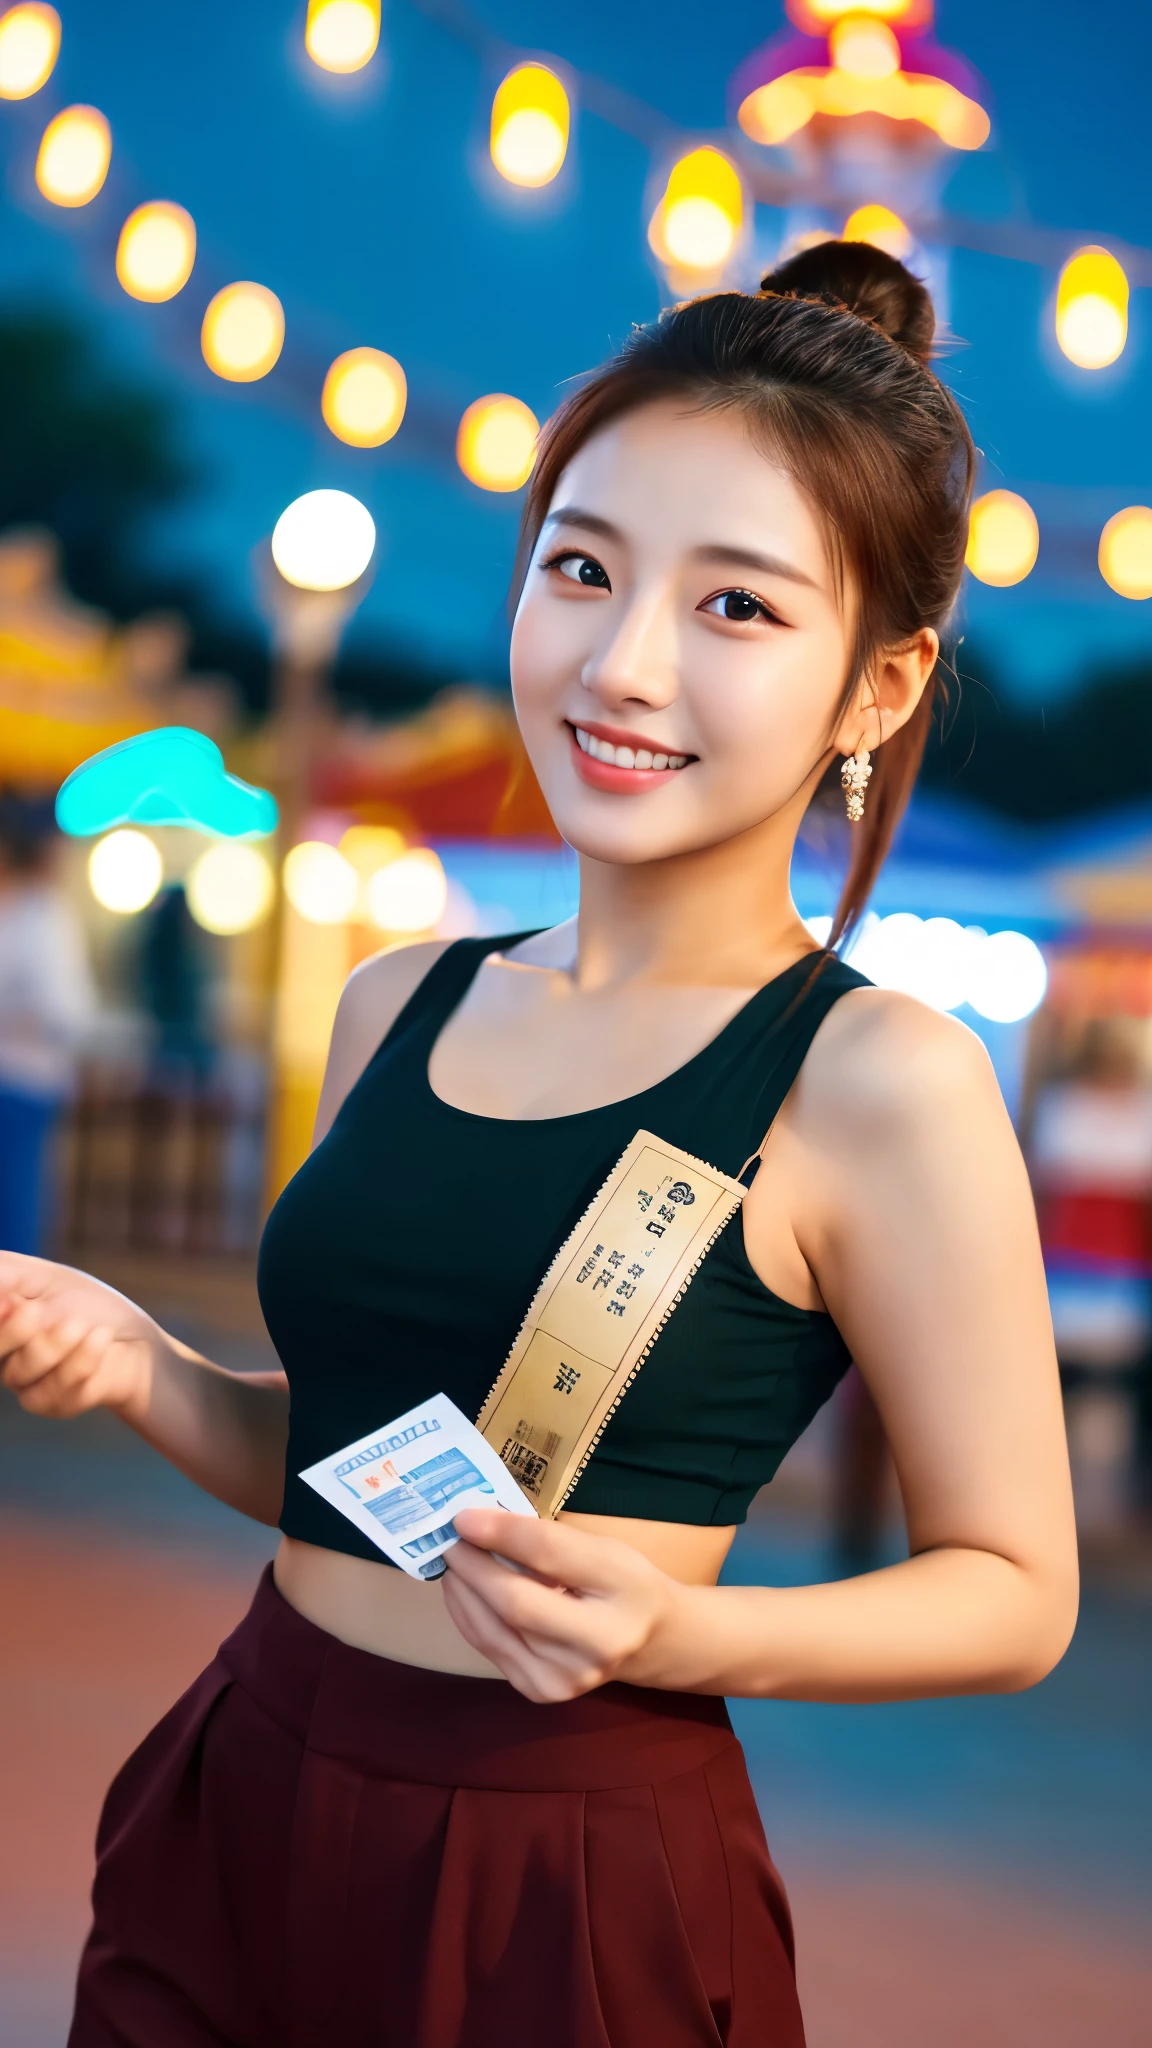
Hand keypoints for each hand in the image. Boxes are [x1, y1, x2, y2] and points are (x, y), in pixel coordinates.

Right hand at [0, 1252, 157, 1424]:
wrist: (132, 1338)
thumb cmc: (85, 1304)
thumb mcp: (44, 1279)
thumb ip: (5, 1275)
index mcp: (2, 1325)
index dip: (0, 1322)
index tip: (11, 1302)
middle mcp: (5, 1358)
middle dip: (12, 1332)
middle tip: (35, 1310)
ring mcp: (25, 1385)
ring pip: (22, 1372)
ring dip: (58, 1342)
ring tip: (84, 1323)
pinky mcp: (52, 1404)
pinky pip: (56, 1391)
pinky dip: (83, 1359)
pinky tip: (102, 1338)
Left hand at [442, 1508, 688, 1702]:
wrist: (651, 1644)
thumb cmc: (622, 1583)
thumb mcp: (603, 1548)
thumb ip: (549, 1538)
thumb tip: (480, 1525)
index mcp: (625, 1588)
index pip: (550, 1554)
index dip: (500, 1532)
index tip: (463, 1515)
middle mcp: (600, 1643)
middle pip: (516, 1602)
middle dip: (472, 1565)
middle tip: (447, 1538)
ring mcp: (568, 1677)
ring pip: (493, 1627)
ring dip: (462, 1589)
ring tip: (451, 1559)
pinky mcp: (542, 1691)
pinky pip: (490, 1647)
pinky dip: (468, 1613)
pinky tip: (463, 1589)